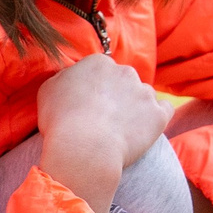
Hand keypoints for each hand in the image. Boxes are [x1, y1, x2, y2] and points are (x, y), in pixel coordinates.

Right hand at [35, 52, 169, 212]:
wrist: (84, 149)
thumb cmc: (61, 122)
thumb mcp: (47, 91)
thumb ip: (63, 78)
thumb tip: (70, 78)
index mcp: (98, 62)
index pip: (101, 71)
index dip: (95, 89)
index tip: (89, 106)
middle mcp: (125, 71)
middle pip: (124, 81)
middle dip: (117, 96)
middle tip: (104, 119)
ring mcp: (145, 92)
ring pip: (143, 95)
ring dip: (136, 108)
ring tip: (120, 130)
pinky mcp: (159, 114)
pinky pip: (164, 110)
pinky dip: (155, 118)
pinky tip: (144, 129)